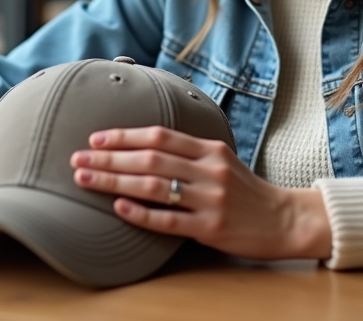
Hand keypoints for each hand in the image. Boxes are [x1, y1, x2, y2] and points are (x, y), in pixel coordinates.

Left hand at [69, 126, 331, 259]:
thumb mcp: (221, 161)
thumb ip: (188, 153)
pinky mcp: (211, 226)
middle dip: (108, 158)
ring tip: (86, 180)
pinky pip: (169, 219)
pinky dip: (141, 213)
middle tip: (77, 159)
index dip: (123, 135)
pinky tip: (118, 209)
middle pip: (149, 158)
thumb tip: (143, 146)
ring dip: (114, 182)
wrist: (285, 219)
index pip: (158, 135)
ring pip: (154, 185)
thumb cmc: (246, 191)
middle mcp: (209, 169)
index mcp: (209, 148)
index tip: (94, 138)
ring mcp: (210, 198)